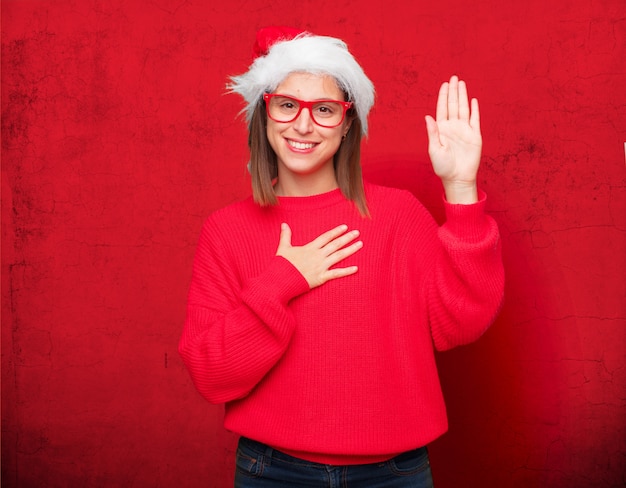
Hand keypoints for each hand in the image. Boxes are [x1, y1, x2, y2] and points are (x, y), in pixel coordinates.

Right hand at [276, 223, 362, 288]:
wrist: (280, 280)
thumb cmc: (281, 265)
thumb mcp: (283, 248)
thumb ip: (286, 236)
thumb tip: (284, 224)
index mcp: (309, 248)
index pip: (326, 237)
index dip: (336, 231)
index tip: (345, 227)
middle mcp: (317, 256)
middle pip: (335, 244)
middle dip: (347, 238)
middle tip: (357, 233)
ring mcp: (320, 266)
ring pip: (338, 256)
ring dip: (350, 250)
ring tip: (360, 244)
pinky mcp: (321, 278)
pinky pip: (336, 274)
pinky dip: (346, 271)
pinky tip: (356, 268)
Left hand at [425, 75, 481, 203]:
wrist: (457, 178)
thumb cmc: (442, 166)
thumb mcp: (434, 149)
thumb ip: (433, 132)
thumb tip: (428, 116)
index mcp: (442, 129)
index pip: (442, 109)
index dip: (443, 96)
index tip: (444, 84)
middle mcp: (453, 127)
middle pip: (453, 105)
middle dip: (453, 91)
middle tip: (453, 77)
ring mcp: (464, 130)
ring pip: (464, 109)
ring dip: (463, 96)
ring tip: (462, 83)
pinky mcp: (475, 136)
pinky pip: (475, 119)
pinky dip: (474, 109)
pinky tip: (473, 100)